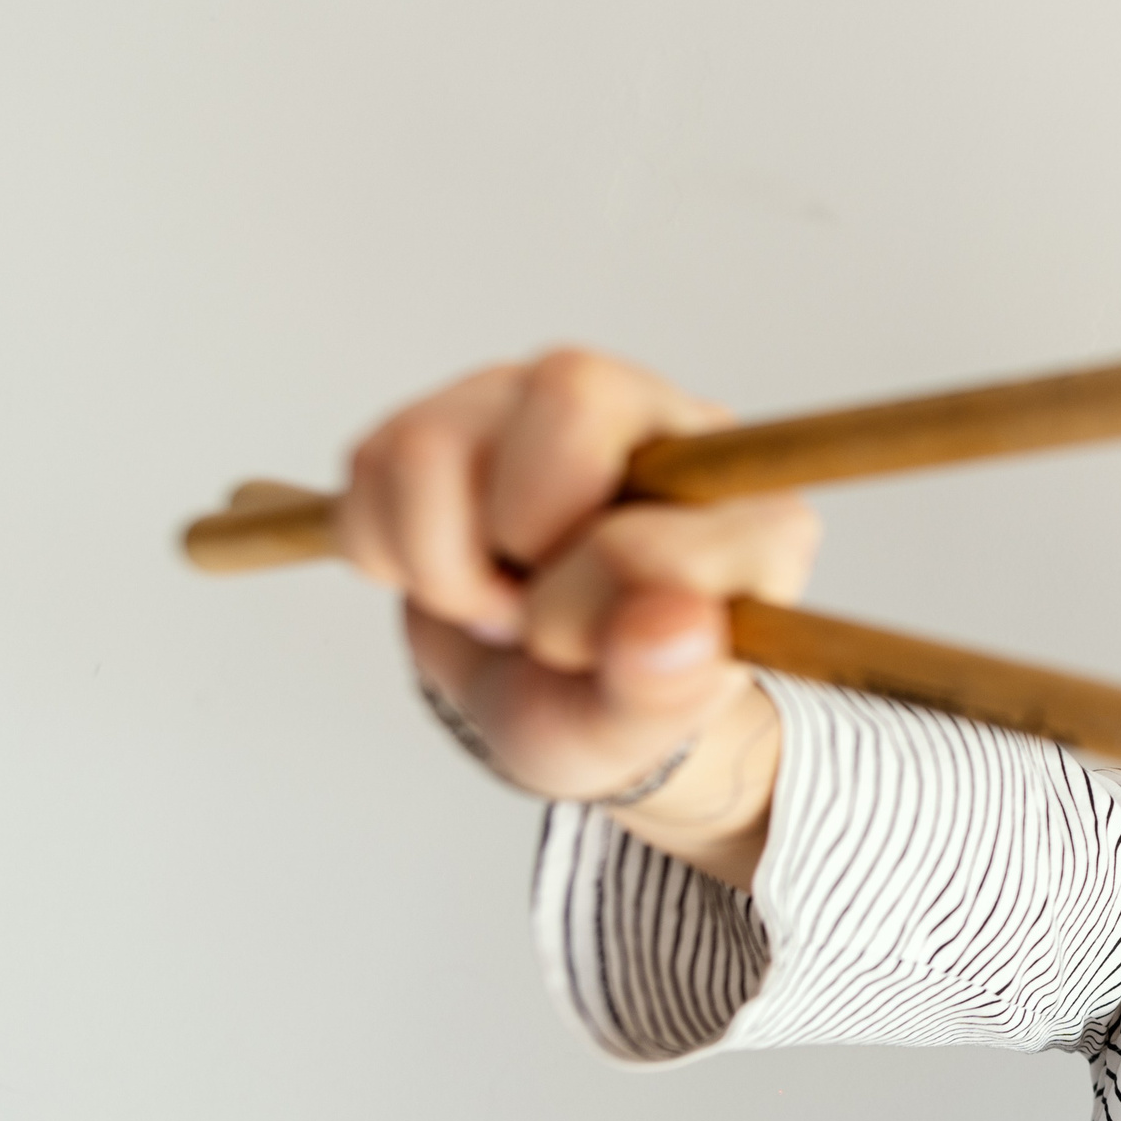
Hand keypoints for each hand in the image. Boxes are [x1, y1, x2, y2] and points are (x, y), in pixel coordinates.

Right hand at [335, 348, 817, 882]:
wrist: (538, 700)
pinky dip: (390, 550)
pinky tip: (452, 575)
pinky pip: (376, 463)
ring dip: (445, 564)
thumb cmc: (607, 702)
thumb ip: (664, 687)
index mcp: (744, 499)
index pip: (664, 513)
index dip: (601, 602)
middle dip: (522, 540)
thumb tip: (673, 622)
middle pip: (574, 392)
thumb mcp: (637, 727)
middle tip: (538, 616)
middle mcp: (658, 422)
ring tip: (495, 603)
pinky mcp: (454, 417)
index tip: (604, 650)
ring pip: (439, 441)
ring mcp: (549, 407)